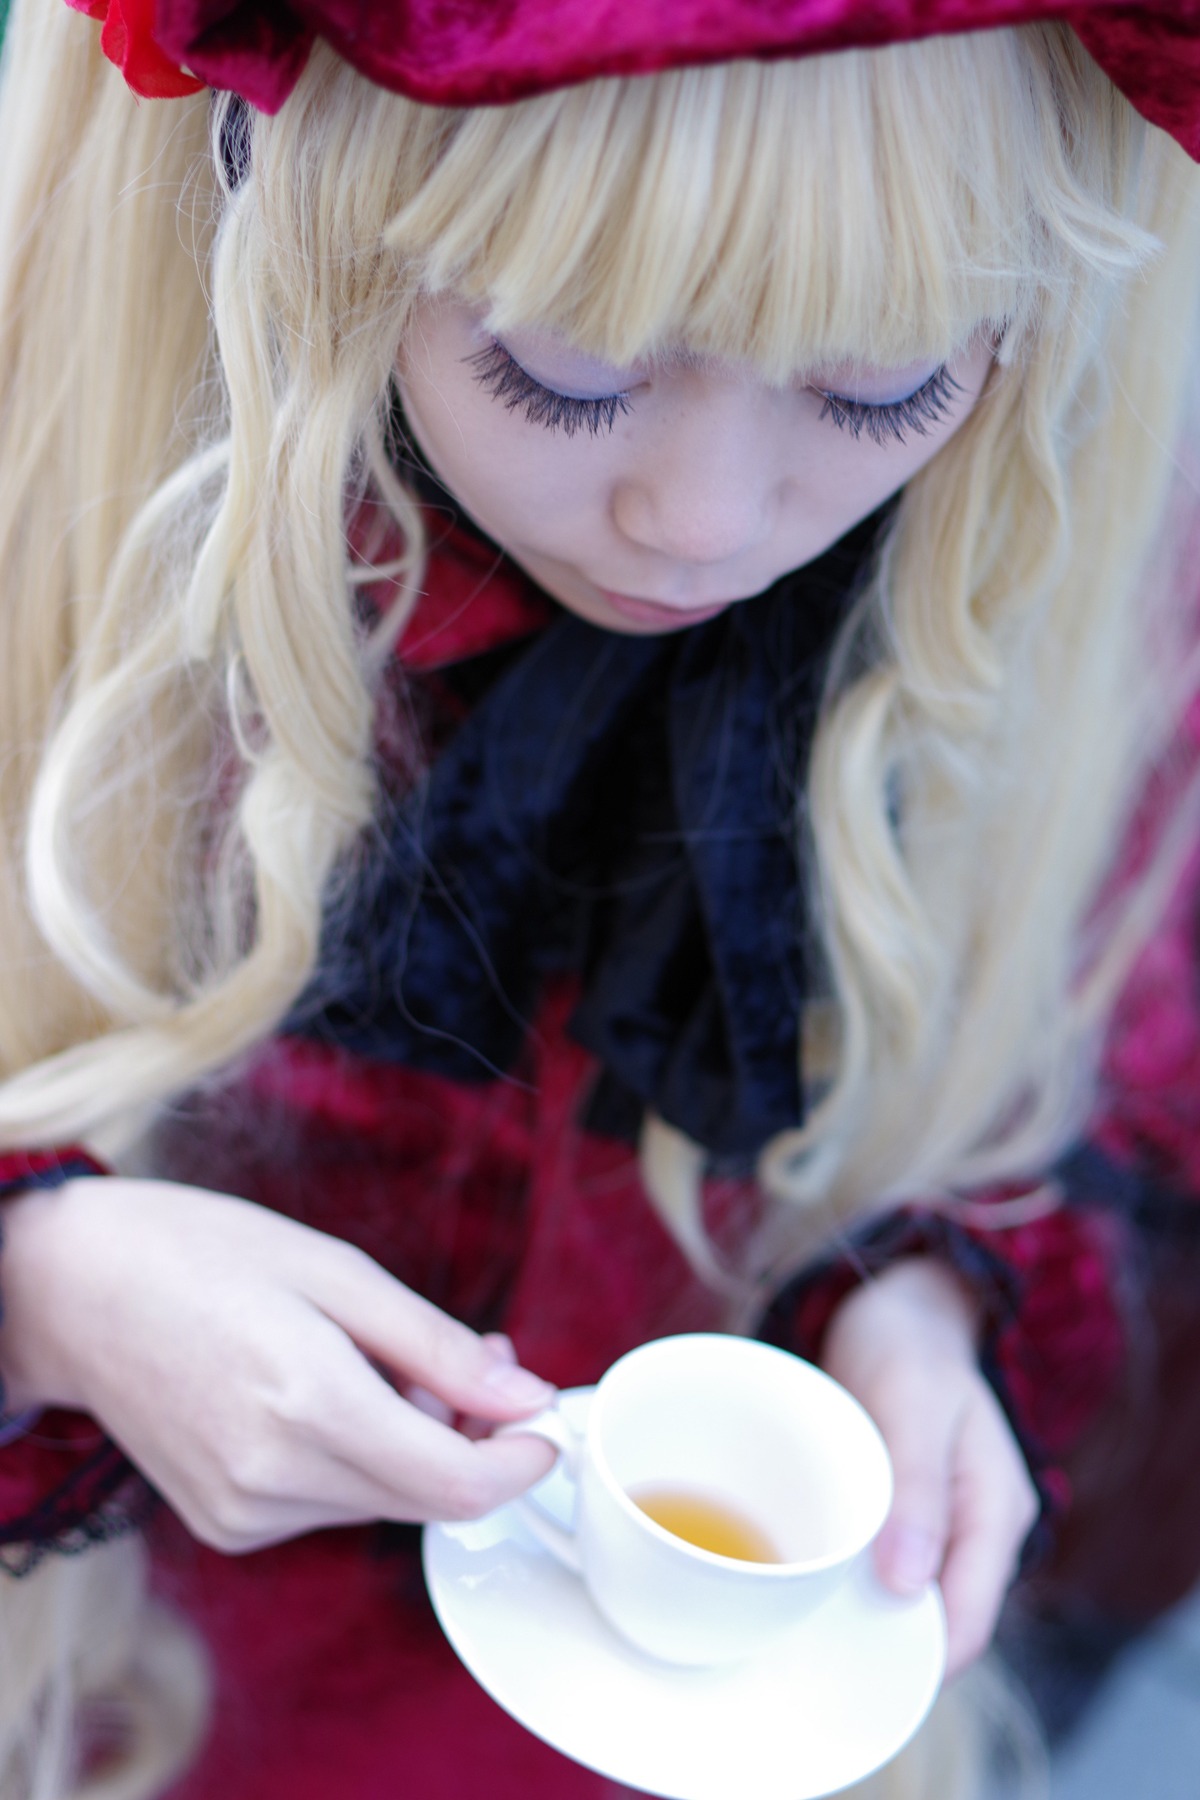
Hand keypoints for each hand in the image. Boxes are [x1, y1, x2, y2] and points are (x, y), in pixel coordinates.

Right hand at [0, 1178, 557, 1550]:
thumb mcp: (336, 1272)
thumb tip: (526, 1396)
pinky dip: (360, 1459)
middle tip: (474, 1357)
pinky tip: (332, 1395)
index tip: (546, 1422)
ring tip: (384, 1360)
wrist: (74, 1291)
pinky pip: (331, 1503)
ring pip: (383, 1502)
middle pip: (427, 1499)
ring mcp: (243, 1513)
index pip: (456, 1486)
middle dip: (472, 1437)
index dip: (520, 1462)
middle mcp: (273, 1477)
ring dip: (415, 1445)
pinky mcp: (225, 1524)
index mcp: (307, 1403)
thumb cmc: (202, 1255)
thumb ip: (438, 1346)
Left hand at [820, 1257, 1038, 1676]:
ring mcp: (948, 1524)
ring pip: (910, 1596)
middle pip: (940, 1620)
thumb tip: (908, 1586)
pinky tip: (811, 1570)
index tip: (847, 1661)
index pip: (968, 1621)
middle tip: (807, 1636)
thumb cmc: (907, 1344)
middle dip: (883, 1639)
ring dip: (864, 1606)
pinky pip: (888, 1562)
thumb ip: (916, 1490)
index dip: (917, 1656)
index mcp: (997, 1512)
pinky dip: (853, 1571)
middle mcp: (980, 1529)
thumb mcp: (910, 1401)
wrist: (899, 1306)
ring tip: (802, 1609)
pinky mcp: (912, 1515)